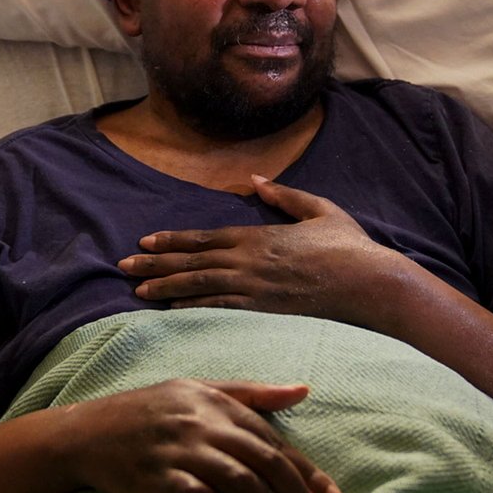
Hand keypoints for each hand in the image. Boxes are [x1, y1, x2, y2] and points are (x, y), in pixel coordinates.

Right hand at [62, 378, 343, 492]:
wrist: (85, 432)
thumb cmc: (149, 411)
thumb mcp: (199, 390)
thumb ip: (252, 394)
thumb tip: (303, 390)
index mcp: (217, 404)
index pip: (274, 440)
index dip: (306, 471)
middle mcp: (201, 423)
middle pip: (263, 459)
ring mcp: (177, 449)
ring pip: (236, 479)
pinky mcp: (153, 476)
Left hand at [118, 175, 402, 324]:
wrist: (369, 283)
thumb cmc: (349, 246)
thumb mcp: (319, 209)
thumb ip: (284, 195)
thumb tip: (256, 180)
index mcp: (259, 237)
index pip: (205, 238)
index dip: (172, 240)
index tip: (145, 240)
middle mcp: (250, 262)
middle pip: (192, 262)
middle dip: (155, 263)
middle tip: (123, 265)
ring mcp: (255, 289)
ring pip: (199, 286)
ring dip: (165, 287)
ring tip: (136, 289)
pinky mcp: (264, 312)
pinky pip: (221, 310)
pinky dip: (193, 309)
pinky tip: (171, 311)